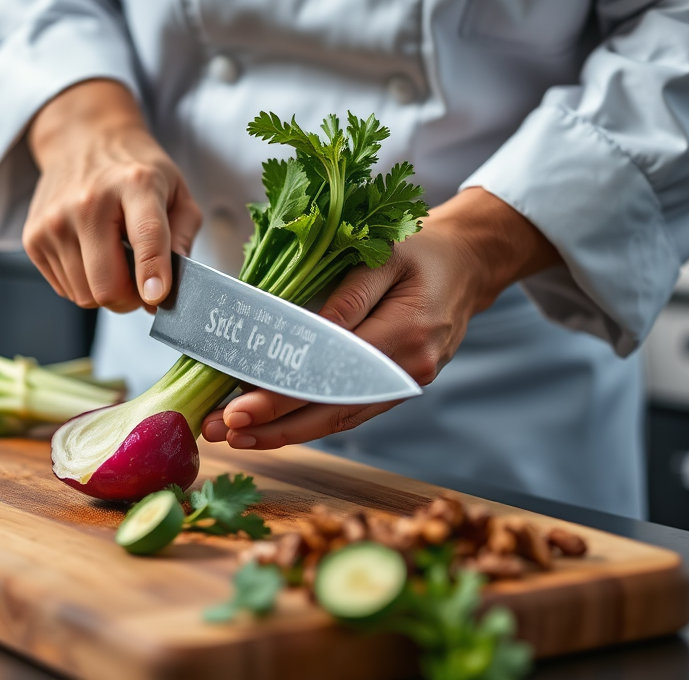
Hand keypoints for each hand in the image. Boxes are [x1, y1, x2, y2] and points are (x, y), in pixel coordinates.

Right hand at [24, 79, 201, 311]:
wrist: (83, 140)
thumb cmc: (135, 170)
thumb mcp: (176, 190)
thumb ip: (182, 236)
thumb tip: (168, 287)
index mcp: (135, 185)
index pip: (145, 237)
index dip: (152, 274)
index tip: (156, 298)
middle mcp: (89, 202)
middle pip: (107, 284)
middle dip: (130, 300)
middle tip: (140, 287)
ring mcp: (55, 221)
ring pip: (85, 296)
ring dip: (106, 291)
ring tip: (115, 261)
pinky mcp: (33, 238)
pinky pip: (65, 289)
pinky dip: (83, 283)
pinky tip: (91, 255)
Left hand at [202, 187, 561, 448]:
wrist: (466, 266)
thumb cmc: (421, 251)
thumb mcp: (385, 255)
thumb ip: (348, 294)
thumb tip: (307, 331)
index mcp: (405, 333)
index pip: (329, 374)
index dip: (281, 396)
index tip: (239, 409)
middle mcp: (406, 370)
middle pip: (330, 410)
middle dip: (271, 425)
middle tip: (222, 430)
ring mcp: (403, 385)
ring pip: (337, 421)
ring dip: (283, 432)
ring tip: (235, 437)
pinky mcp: (394, 390)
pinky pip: (348, 414)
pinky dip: (307, 423)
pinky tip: (270, 429)